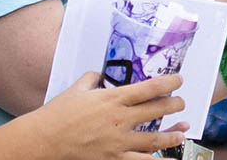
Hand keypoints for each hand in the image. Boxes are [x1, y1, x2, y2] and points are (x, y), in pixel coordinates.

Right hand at [26, 72, 185, 159]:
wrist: (44, 140)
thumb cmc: (57, 114)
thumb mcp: (77, 89)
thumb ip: (92, 79)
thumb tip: (100, 75)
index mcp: (112, 98)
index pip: (150, 88)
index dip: (169, 83)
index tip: (179, 81)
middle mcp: (120, 119)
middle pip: (158, 110)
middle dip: (175, 106)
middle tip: (181, 103)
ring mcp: (119, 141)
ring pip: (156, 138)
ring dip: (173, 134)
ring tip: (182, 131)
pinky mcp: (114, 158)